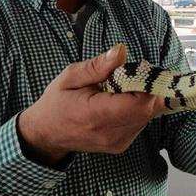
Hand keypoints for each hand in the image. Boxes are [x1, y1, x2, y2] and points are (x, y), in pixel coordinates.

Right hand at [18, 44, 164, 165]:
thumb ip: (97, 66)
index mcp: (94, 115)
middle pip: (148, 109)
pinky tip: (122, 101)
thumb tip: (121, 51)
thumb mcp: (70, 76)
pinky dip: (138, 108)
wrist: (46, 134)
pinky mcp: (121, 145)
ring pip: (148, 115)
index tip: (141, 68)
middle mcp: (109, 133)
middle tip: (134, 73)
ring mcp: (117, 142)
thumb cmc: (57, 102)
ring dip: (144, 97)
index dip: (147, 83)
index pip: (138, 103)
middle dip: (148, 87)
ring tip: (123, 87)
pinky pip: (141, 122)